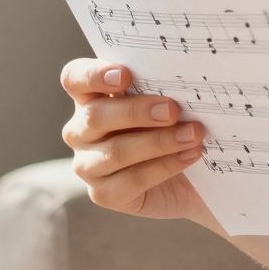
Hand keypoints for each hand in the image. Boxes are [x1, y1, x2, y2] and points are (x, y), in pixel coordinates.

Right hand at [58, 58, 207, 221]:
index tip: (125, 75)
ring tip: (194, 134)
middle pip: (94, 116)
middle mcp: (81, 130)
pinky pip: (131, 180)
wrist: (191, 175)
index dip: (93, 75)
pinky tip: (190, 155)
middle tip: (173, 110)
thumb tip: (185, 75)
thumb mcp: (168, 102)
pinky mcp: (103, 194)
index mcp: (90, 97)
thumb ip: (163, 87)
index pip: (74, 78)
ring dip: (159, 142)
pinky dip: (165, 166)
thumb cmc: (175, 126)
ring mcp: (87, 164)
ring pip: (115, 152)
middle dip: (137, 111)